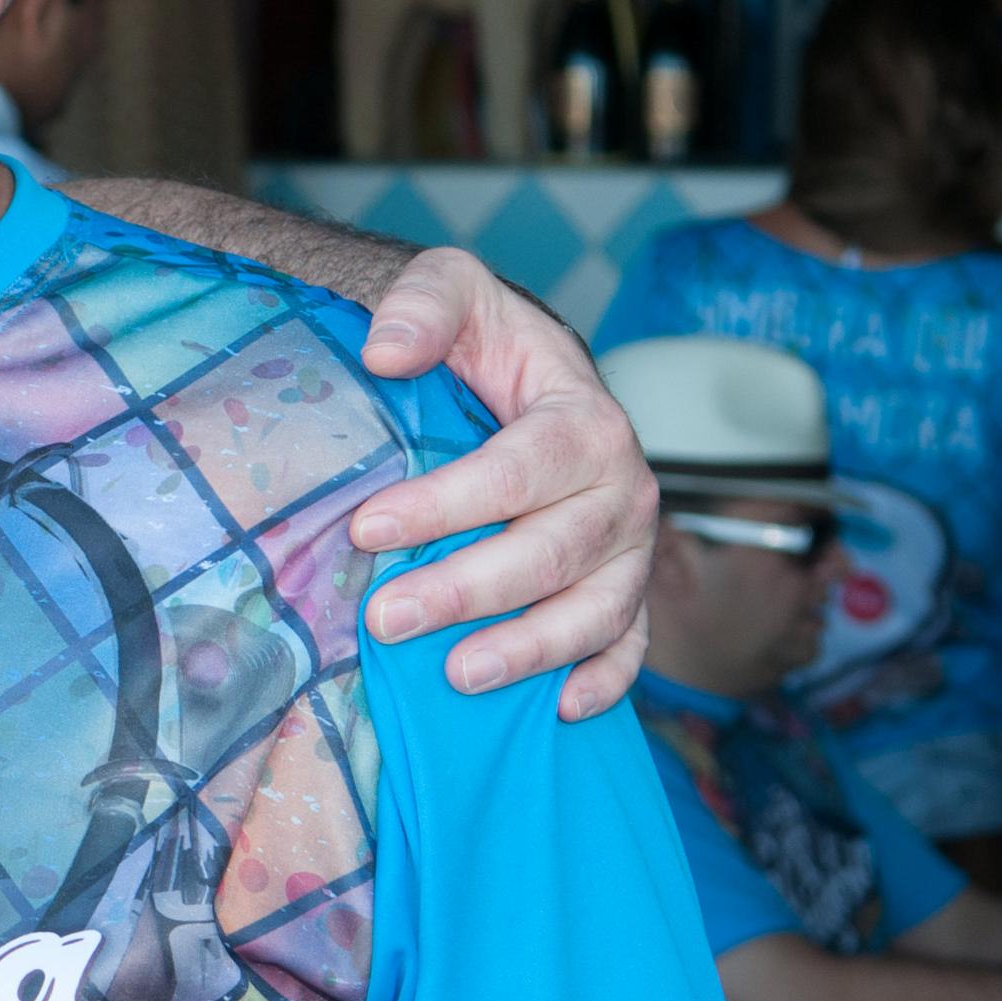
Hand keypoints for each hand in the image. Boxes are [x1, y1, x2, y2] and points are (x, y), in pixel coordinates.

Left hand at [346, 249, 657, 719]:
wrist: (523, 375)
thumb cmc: (483, 340)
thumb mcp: (452, 289)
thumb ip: (424, 305)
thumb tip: (386, 352)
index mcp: (586, 419)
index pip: (522, 469)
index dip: (448, 503)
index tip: (370, 528)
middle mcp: (623, 489)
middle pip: (553, 551)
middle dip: (468, 589)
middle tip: (386, 618)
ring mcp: (631, 550)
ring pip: (594, 611)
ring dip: (528, 649)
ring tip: (455, 676)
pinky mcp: (625, 592)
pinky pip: (629, 647)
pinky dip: (602, 682)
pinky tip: (557, 711)